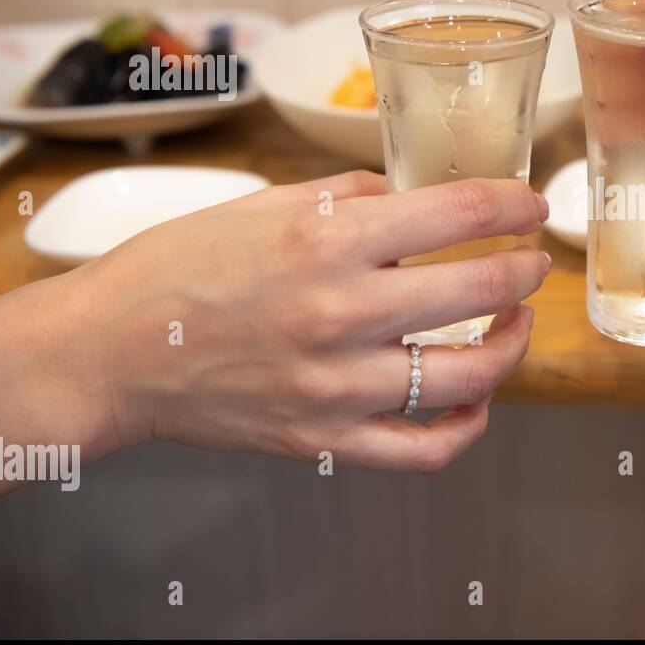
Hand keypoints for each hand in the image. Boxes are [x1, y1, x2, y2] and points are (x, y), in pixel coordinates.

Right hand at [24, 172, 549, 475]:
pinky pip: (426, 448)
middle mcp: (342, 311)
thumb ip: (349, 197)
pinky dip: (468, 426)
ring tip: (515, 324)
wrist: (111, 351)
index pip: (459, 213)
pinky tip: (479, 399)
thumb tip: (409, 196)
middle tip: (533, 261)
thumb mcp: (263, 204)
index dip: (513, 202)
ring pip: (470, 375)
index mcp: (328, 242)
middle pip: (481, 290)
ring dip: (512, 346)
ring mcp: (338, 383)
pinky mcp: (327, 437)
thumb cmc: (179, 268)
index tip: (530, 203)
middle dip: (525, 269)